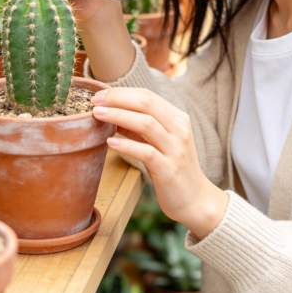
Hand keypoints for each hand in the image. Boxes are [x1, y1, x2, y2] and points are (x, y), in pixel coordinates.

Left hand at [92, 87, 228, 239]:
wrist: (196, 200)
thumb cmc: (173, 168)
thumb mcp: (159, 142)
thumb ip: (140, 128)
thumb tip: (112, 113)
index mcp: (177, 118)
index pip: (148, 95)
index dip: (122, 92)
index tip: (100, 94)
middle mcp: (179, 129)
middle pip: (146, 103)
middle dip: (117, 99)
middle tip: (95, 101)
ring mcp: (176, 149)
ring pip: (146, 123)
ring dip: (118, 116)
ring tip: (98, 115)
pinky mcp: (169, 169)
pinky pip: (146, 152)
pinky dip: (127, 145)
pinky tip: (111, 142)